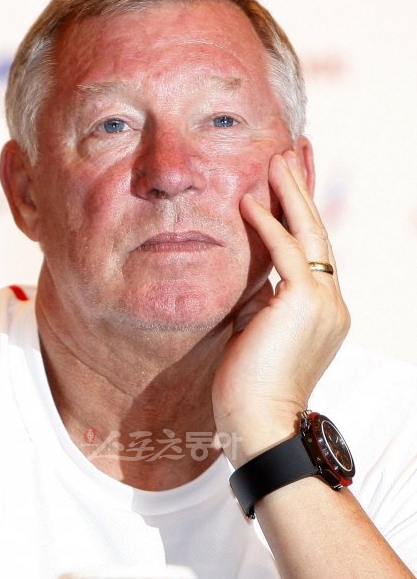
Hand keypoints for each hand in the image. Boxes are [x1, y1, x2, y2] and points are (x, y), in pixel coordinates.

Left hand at [212, 150, 349, 464]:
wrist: (259, 425)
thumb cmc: (248, 389)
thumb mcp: (256, 334)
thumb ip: (258, 302)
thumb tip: (247, 277)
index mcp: (321, 312)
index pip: (312, 252)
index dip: (301, 215)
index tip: (291, 185)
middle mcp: (330, 303)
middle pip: (318, 234)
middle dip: (304, 191)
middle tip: (293, 153)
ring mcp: (323, 304)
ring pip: (310, 235)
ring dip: (292, 194)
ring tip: (278, 158)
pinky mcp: (305, 304)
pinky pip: (287, 254)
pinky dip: (267, 225)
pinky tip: (248, 200)